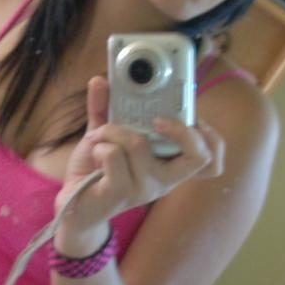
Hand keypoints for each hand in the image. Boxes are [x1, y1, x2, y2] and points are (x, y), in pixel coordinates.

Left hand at [55, 76, 223, 234]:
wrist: (72, 204)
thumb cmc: (96, 172)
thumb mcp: (106, 137)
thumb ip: (105, 109)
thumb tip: (100, 80)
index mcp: (168, 166)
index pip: (210, 159)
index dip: (211, 137)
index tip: (192, 119)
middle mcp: (163, 180)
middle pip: (199, 156)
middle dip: (182, 130)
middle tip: (156, 120)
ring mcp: (143, 188)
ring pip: (140, 143)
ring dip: (114, 131)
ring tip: (101, 136)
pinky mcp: (119, 193)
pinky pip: (114, 155)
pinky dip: (100, 145)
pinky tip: (95, 152)